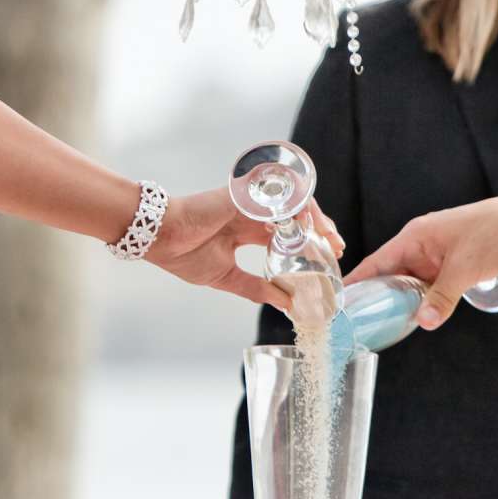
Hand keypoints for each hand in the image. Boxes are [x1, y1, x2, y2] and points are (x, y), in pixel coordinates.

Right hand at [150, 186, 342, 307]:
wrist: (160, 238)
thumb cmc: (184, 254)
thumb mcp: (228, 278)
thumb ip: (257, 288)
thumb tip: (287, 305)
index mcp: (247, 231)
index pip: (287, 234)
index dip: (307, 245)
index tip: (326, 261)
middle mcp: (253, 213)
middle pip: (297, 217)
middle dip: (320, 232)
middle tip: (338, 250)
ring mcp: (251, 201)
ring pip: (294, 204)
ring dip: (316, 220)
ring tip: (330, 239)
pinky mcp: (247, 194)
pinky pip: (279, 197)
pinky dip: (299, 208)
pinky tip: (311, 225)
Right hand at [343, 192, 497, 328]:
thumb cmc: (495, 234)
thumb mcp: (465, 268)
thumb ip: (442, 297)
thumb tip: (423, 322)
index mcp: (415, 236)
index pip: (376, 262)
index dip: (357, 283)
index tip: (339, 304)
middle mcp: (421, 245)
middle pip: (389, 275)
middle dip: (377, 298)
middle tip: (360, 324)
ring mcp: (437, 257)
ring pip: (409, 284)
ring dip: (401, 302)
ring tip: (382, 326)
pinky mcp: (453, 266)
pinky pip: (428, 287)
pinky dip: (422, 301)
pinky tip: (416, 318)